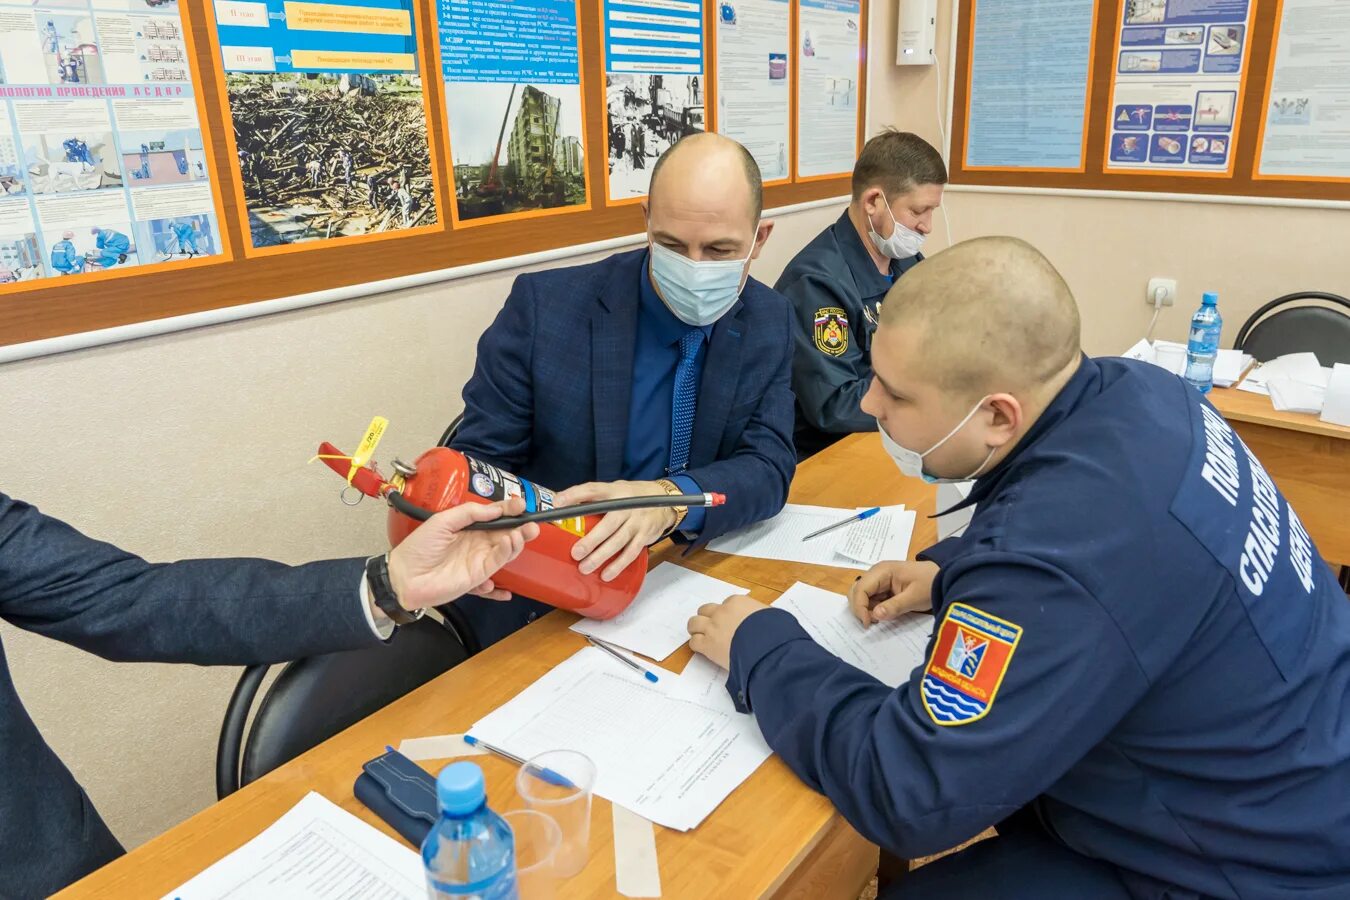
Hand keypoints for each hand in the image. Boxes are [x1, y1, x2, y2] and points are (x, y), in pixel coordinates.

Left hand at [387, 498, 538, 609]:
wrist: (404, 576)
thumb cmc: (418, 547)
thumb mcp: (442, 521)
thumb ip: (469, 513)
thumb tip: (494, 509)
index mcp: (468, 527)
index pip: (495, 517)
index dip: (508, 511)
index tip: (520, 504)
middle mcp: (477, 543)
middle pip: (506, 534)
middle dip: (521, 528)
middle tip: (531, 523)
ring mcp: (478, 561)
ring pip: (505, 551)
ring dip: (516, 544)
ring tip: (521, 535)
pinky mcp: (476, 577)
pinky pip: (496, 571)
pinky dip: (503, 569)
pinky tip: (508, 561)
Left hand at [555, 480, 674, 581]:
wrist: (664, 501)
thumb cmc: (631, 497)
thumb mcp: (614, 490)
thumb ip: (593, 498)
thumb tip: (563, 506)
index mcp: (614, 491)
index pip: (593, 490)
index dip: (575, 495)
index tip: (558, 503)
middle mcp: (626, 506)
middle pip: (608, 524)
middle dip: (591, 540)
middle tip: (576, 553)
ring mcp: (637, 522)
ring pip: (618, 541)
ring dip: (601, 556)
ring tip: (585, 567)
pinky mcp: (645, 536)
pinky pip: (630, 553)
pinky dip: (618, 565)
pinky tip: (606, 574)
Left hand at [687, 594, 768, 669]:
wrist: (766, 648)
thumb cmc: (774, 631)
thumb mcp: (772, 615)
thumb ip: (761, 614)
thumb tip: (764, 619)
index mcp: (737, 602)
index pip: (725, 604)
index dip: (727, 614)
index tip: (731, 623)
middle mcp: (721, 612)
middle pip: (705, 610)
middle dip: (708, 618)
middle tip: (714, 628)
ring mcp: (712, 628)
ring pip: (693, 623)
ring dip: (697, 629)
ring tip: (703, 637)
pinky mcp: (707, 645)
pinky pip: (693, 642)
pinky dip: (697, 645)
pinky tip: (704, 650)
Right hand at [848, 560, 937, 626]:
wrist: (944, 577)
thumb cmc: (930, 584)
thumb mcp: (914, 598)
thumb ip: (894, 607)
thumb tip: (874, 616)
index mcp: (882, 571)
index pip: (860, 589)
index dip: (860, 607)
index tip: (868, 624)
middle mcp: (877, 573)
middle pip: (856, 591)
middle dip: (860, 608)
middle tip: (872, 623)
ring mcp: (879, 579)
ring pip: (861, 595)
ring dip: (865, 609)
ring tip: (878, 619)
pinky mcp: (883, 586)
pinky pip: (871, 598)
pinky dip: (872, 608)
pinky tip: (883, 614)